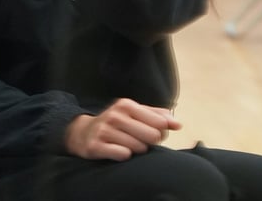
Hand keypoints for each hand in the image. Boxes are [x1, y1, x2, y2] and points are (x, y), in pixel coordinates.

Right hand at [64, 98, 181, 160]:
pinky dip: (123, 156)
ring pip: (139, 148)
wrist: (83, 132)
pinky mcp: (96, 145)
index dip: (160, 132)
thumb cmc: (116, 123)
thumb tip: (178, 124)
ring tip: (126, 145)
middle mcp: (115, 115)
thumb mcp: (134, 113)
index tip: (151, 132)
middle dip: (149, 142)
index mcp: (126, 105)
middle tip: (138, 140)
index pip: (160, 123)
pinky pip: (123, 155)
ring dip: (136, 151)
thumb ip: (158, 116)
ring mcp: (104, 130)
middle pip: (152, 136)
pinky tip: (117, 151)